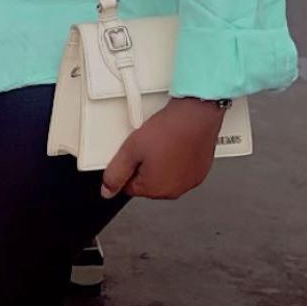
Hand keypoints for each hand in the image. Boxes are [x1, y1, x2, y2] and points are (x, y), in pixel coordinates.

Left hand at [100, 97, 224, 199]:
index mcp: (155, 189)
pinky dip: (176, 161)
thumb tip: (107, 190)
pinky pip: (180, 171)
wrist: (196, 115)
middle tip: (148, 146)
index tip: (135, 154)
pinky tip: (175, 145)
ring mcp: (188, 182)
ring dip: (161, 164)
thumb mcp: (130, 150)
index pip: (129, 187)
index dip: (128, 167)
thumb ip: (116, 173)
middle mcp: (173, 190)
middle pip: (148, 183)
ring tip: (163, 143)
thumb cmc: (169, 130)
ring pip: (165, 176)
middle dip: (145, 166)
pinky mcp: (199, 172)